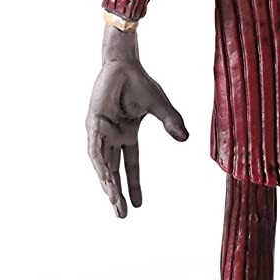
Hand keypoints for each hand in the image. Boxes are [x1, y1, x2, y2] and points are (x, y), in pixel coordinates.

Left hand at [85, 25, 188, 216]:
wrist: (124, 63)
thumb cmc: (139, 81)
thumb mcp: (160, 107)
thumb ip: (171, 123)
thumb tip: (185, 139)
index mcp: (126, 134)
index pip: (130, 164)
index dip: (133, 185)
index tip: (138, 206)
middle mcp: (112, 135)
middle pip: (114, 170)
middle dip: (117, 193)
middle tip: (121, 215)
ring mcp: (101, 131)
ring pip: (103, 164)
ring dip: (108, 184)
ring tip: (115, 203)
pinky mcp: (93, 123)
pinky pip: (96, 150)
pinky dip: (100, 165)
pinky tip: (105, 181)